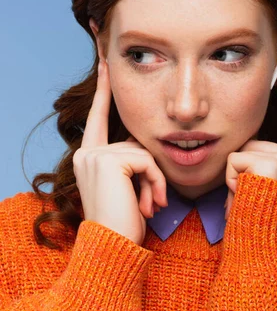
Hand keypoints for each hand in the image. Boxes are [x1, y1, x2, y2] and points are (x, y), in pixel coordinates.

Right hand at [73, 60, 167, 243]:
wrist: (113, 248)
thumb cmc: (124, 224)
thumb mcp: (128, 189)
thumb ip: (131, 163)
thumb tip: (150, 149)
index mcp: (88, 157)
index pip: (98, 116)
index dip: (103, 90)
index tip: (105, 62)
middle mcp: (87, 152)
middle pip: (135, 143)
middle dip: (150, 174)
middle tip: (152, 204)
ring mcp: (95, 155)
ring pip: (144, 153)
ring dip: (155, 182)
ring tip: (151, 207)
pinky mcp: (109, 160)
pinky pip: (148, 161)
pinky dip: (157, 183)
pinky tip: (152, 205)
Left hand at [224, 60, 276, 219]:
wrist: (261, 246)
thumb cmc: (257, 221)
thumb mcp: (264, 187)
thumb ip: (261, 160)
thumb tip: (243, 143)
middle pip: (253, 140)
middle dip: (240, 166)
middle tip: (247, 195)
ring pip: (241, 151)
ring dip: (234, 176)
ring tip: (245, 198)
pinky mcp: (267, 163)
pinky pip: (233, 161)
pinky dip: (229, 180)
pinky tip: (241, 196)